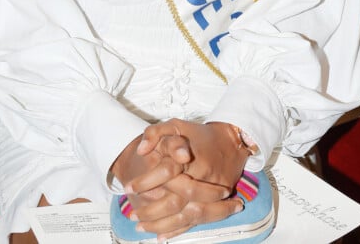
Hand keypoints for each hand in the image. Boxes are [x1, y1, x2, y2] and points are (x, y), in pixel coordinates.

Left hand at [125, 119, 247, 239]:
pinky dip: (177, 231)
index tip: (128, 187)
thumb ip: (155, 133)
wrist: (231, 141)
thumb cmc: (199, 134)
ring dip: (162, 225)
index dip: (146, 181)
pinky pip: (196, 222)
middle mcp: (200, 177)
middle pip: (176, 202)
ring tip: (142, 227)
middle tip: (133, 216)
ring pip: (185, 216)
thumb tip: (141, 149)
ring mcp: (210, 192)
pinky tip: (161, 235)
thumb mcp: (176, 125)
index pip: (165, 172)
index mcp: (189, 158)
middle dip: (152, 212)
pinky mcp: (216, 203)